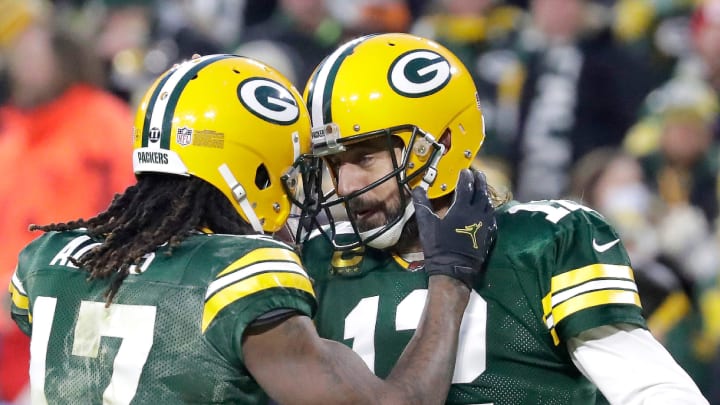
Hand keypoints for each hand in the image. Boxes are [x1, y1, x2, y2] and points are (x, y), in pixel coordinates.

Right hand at [412, 169, 496, 288]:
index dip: (465, 177)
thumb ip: (422, 205)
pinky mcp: (488, 234)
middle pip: (481, 192)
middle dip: (479, 180)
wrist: (454, 269)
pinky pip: (492, 216)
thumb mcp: (427, 225)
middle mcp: (476, 213)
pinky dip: (489, 208)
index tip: (464, 170)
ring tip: (482, 187)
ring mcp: (485, 224)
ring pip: (488, 203)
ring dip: (485, 193)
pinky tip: (487, 208)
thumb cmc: (439, 247)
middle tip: (477, 173)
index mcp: (461, 209)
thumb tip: (417, 189)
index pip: (466, 186)